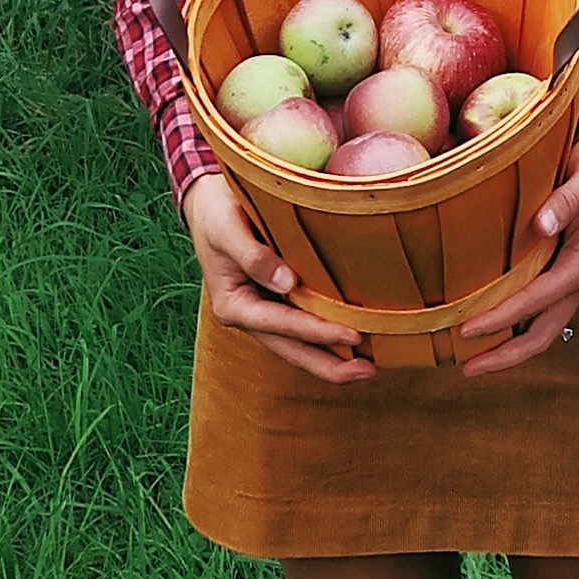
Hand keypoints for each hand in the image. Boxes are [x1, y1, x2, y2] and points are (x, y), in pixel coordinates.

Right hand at [184, 170, 375, 384]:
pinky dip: (324, 339)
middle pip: (291, 351)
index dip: (318, 333)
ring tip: (368, 367)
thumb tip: (287, 283)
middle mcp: (249, 317)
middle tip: (370, 372)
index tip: (353, 337)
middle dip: (329, 366)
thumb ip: (254, 257)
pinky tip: (351, 344)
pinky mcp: (276, 304)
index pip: (281, 324)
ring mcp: (263, 313)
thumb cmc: (217, 213)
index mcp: (233, 305)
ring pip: (298, 346)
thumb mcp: (227, 229)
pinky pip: (301, 329)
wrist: (208, 205)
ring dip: (331, 359)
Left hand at [458, 131, 578, 375]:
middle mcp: (578, 281)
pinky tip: (490, 328)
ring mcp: (571, 282)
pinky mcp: (563, 275)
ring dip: (509, 349)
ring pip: (541, 330)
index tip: (466, 329)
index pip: (536, 301)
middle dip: (505, 356)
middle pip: (542, 335)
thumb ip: (566, 201)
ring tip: (472, 361)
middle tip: (466, 369)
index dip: (501, 318)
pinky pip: (539, 313)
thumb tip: (541, 225)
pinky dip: (515, 327)